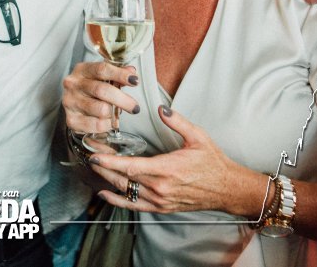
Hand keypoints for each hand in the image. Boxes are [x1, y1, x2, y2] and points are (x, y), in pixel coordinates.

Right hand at [62, 60, 139, 133]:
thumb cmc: (90, 88)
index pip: (102, 69)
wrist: (72, 106)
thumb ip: (117, 74)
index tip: (135, 81)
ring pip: (101, 110)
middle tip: (134, 107)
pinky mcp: (71, 120)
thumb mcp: (101, 77)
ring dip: (113, 113)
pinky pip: (97, 125)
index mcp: (82, 70)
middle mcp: (73, 85)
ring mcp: (71, 102)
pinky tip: (107, 121)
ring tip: (114, 113)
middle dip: (123, 100)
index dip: (120, 75)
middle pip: (102, 91)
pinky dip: (107, 124)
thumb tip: (132, 72)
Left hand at [88, 106, 268, 217]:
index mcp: (167, 170)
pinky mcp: (162, 207)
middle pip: (123, 180)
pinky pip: (135, 206)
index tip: (95, 155)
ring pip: (126, 193)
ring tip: (94, 168)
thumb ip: (177, 122)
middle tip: (89, 154)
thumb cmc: (213, 163)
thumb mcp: (198, 137)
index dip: (110, 161)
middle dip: (103, 167)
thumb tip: (161, 109)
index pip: (131, 167)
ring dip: (108, 180)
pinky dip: (118, 200)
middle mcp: (160, 188)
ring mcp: (160, 200)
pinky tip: (106, 192)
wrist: (227, 189)